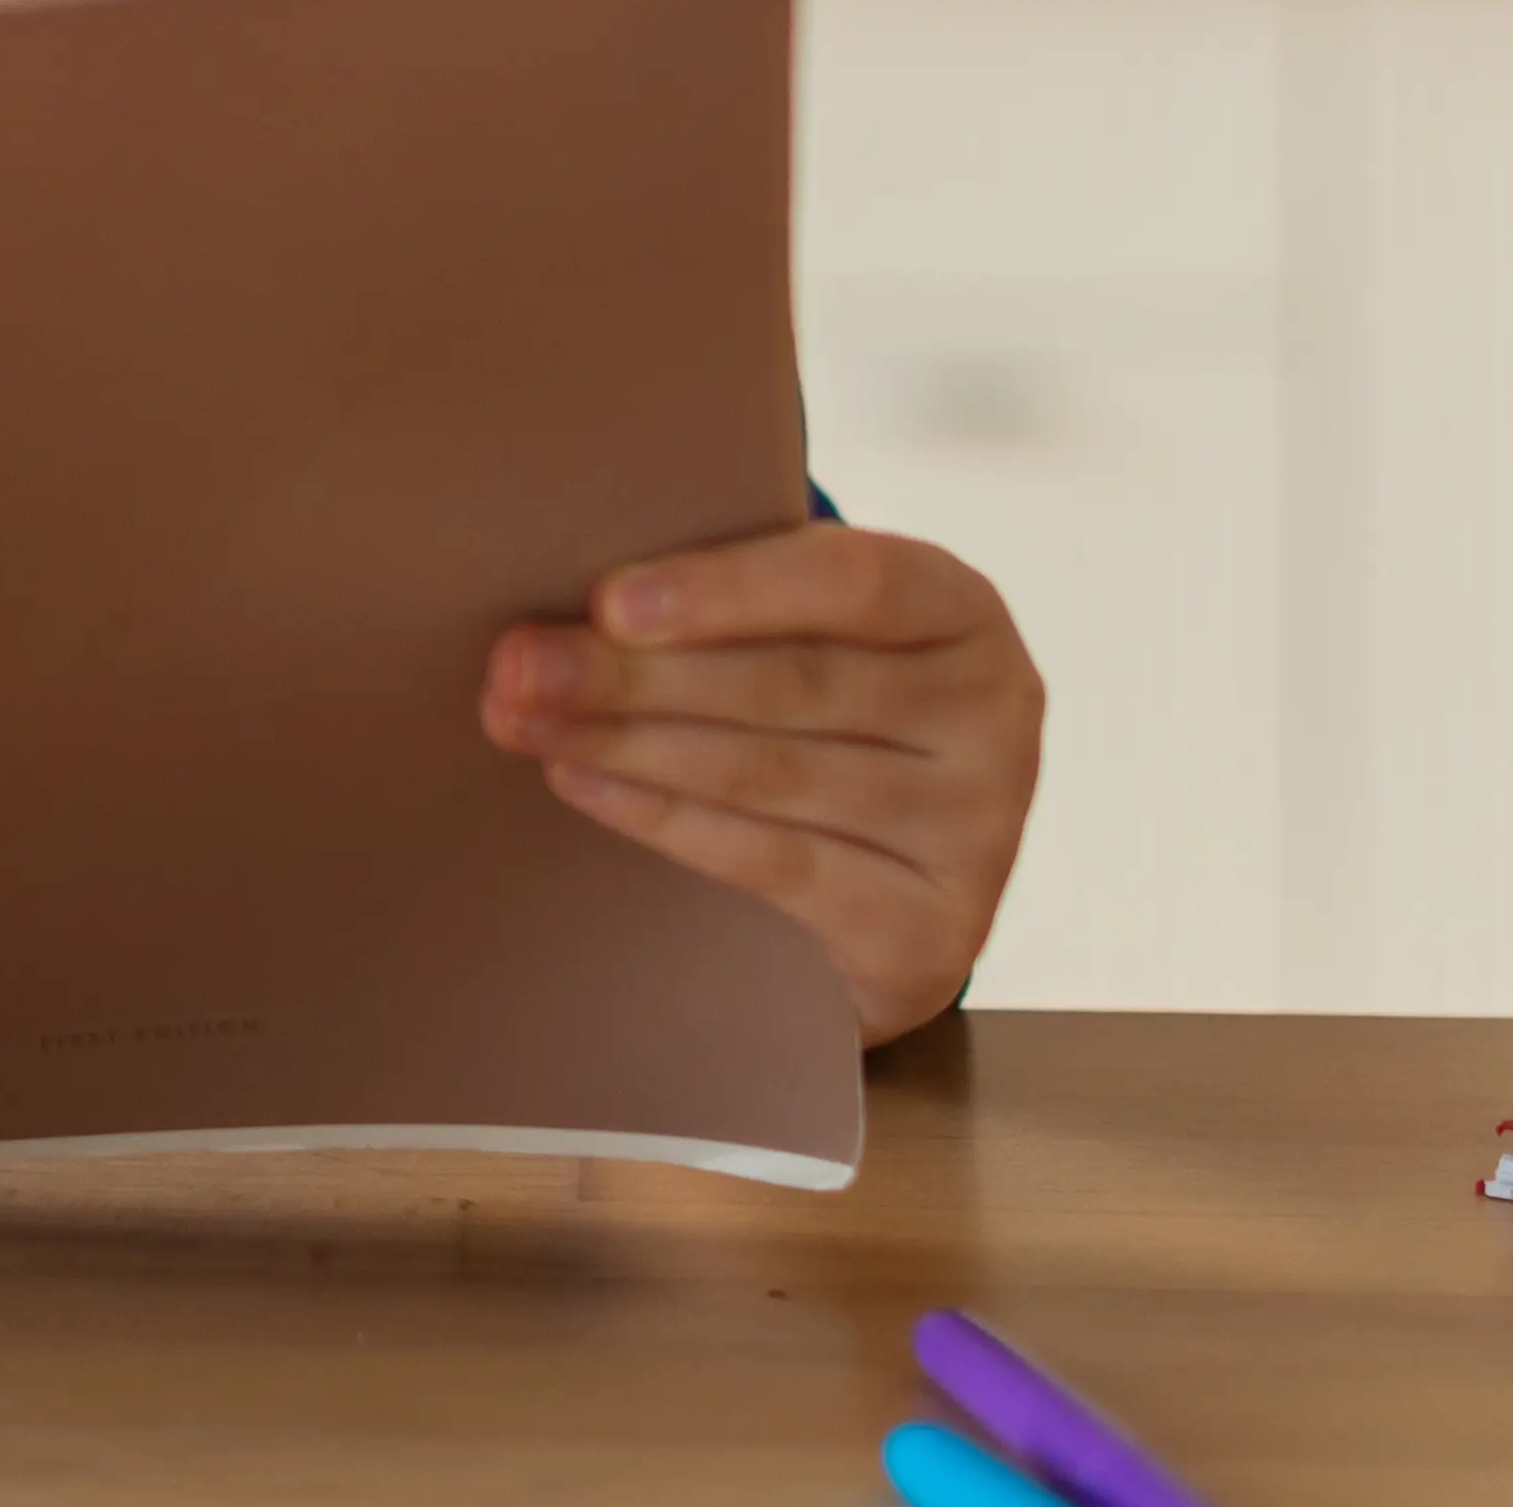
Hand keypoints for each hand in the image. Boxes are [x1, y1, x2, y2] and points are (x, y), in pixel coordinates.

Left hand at [479, 521, 1039, 1041]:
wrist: (898, 875)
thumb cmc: (824, 709)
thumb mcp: (811, 633)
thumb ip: (733, 600)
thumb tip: (576, 598)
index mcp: (963, 610)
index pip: (855, 582)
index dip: (729, 590)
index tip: (607, 600)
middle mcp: (995, 716)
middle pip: (795, 684)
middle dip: (635, 674)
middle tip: (517, 666)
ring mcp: (977, 830)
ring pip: (772, 774)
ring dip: (628, 745)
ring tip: (523, 721)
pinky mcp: (935, 929)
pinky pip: (776, 864)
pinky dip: (664, 821)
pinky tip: (582, 786)